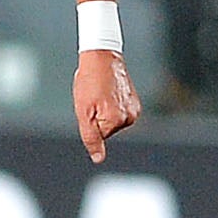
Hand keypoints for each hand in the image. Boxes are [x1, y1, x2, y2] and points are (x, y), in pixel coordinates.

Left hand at [74, 49, 140, 163]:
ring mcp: (135, 109)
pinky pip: (117, 112)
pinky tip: (106, 92)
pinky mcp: (134, 102)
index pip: (98, 135)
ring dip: (103, 111)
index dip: (88, 121)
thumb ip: (91, 138)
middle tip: (92, 99)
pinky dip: (109, 105)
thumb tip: (98, 158)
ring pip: (111, 121)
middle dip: (96, 117)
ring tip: (99, 94)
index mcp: (118, 120)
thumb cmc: (89, 82)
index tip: (89, 106)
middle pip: (106, 129)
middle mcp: (131, 117)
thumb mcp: (83, 112)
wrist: (102, 59)